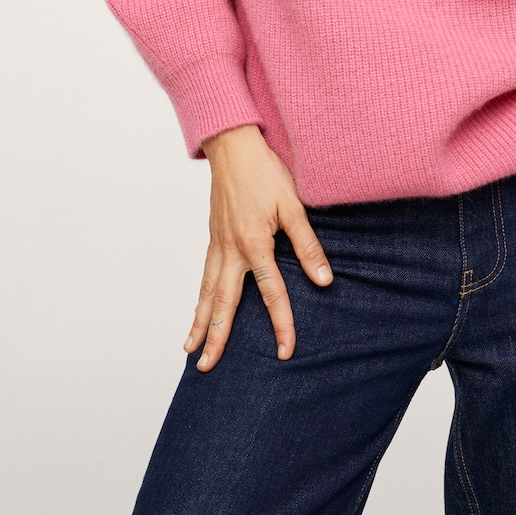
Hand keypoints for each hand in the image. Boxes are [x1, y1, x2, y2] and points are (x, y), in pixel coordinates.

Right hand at [184, 124, 333, 370]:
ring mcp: (217, 244)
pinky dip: (200, 298)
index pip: (271, 293)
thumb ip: (307, 244)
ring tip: (191, 351)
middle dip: (217, 337)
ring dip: (200, 322)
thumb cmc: (265, 172)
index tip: (286, 351)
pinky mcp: (213, 238)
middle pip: (224, 303)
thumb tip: (324, 280)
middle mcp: (230, 249)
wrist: (233, 146)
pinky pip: (204, 276)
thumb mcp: (293, 205)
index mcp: (254, 243)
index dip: (281, 323)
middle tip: (209, 368)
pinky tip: (199, 312)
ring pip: (207, 292)